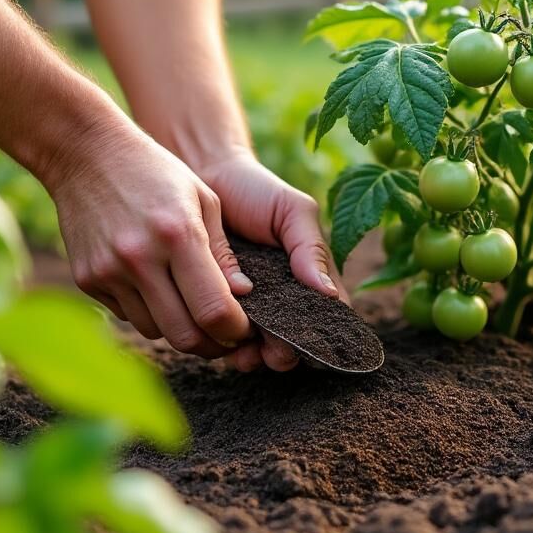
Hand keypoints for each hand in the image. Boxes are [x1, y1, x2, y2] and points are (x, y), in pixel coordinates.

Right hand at [43, 124, 254, 360]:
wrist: (86, 153)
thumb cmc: (156, 172)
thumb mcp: (203, 199)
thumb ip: (223, 253)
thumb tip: (243, 298)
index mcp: (178, 235)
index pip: (214, 311)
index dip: (235, 330)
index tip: (243, 327)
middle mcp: (140, 258)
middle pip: (185, 336)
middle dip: (211, 343)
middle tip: (223, 333)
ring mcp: (108, 272)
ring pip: (155, 331)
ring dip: (178, 327)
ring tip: (189, 303)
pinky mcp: (86, 279)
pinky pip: (127, 315)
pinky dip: (147, 311)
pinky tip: (154, 285)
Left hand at [195, 154, 348, 372]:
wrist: (204, 175)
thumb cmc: (256, 190)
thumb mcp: (293, 212)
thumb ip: (311, 249)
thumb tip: (328, 294)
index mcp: (310, 277)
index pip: (327, 318)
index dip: (323, 338)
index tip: (310, 347)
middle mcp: (284, 296)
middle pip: (294, 341)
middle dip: (285, 354)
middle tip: (274, 355)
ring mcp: (251, 304)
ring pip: (260, 346)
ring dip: (255, 357)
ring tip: (245, 356)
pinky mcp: (218, 305)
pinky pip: (225, 335)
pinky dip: (227, 347)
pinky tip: (222, 349)